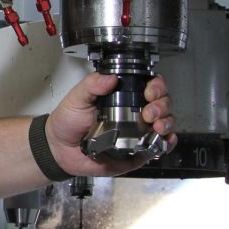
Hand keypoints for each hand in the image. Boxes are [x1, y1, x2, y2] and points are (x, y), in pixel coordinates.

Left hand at [45, 72, 176, 176]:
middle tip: (150, 112)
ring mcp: (138, 132)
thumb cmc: (68, 122)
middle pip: (162, 104)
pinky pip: (159, 147)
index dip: (156, 86)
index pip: (149, 86)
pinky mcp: (138, 151)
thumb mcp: (77, 98)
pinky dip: (168, 143)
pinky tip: (165, 140)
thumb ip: (92, 84)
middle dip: (162, 106)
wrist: (60, 148)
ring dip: (167, 123)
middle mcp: (134, 113)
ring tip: (156, 126)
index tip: (149, 91)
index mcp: (122, 97)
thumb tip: (110, 77)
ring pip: (165, 124)